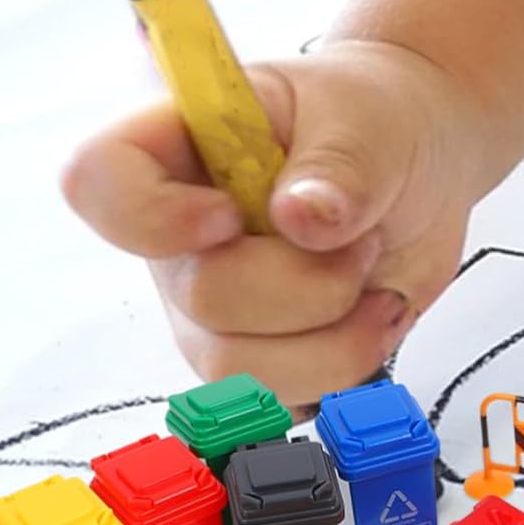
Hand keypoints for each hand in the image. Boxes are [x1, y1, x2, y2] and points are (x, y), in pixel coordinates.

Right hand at [61, 39, 489, 407]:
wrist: (426, 168)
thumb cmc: (377, 123)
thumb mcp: (368, 121)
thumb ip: (339, 167)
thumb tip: (302, 219)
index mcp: (180, 152)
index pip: (96, 183)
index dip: (154, 217)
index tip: (234, 216)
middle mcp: (182, 242)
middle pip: (202, 298)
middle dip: (308, 283)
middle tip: (363, 240)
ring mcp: (217, 312)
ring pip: (238, 371)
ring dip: (334, 340)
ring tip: (377, 284)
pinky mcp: (266, 360)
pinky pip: (283, 403)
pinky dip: (347, 373)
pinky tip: (374, 318)